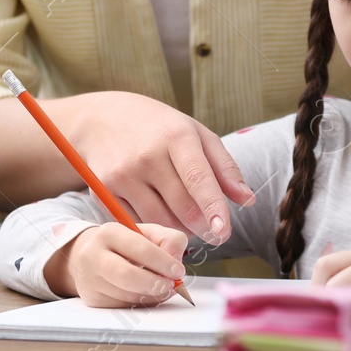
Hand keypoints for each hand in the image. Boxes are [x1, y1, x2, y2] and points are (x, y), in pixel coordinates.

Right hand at [45, 222, 187, 307]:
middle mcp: (94, 255)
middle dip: (154, 283)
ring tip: (162, 288)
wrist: (88, 256)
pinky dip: (141, 303)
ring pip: (127, 295)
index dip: (163, 262)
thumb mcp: (146, 232)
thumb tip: (176, 260)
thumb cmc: (124, 244)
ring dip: (151, 295)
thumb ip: (168, 240)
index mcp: (110, 233)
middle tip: (171, 285)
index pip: (140, 249)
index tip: (178, 271)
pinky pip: (123, 306)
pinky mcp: (92, 299)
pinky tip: (146, 294)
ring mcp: (91, 280)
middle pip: (127, 275)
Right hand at [70, 91, 254, 243]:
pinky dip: (153, 226)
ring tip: (186, 220)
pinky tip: (159, 214)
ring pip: (160, 221)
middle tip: (213, 231)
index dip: (213, 208)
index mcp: (176, 137)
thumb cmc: (159, 127)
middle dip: (202, 227)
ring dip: (179, 230)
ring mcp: (123, 174)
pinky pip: (136, 222)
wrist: (102, 119)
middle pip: (181, 207)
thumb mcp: (196, 134)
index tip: (224, 232)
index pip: (198, 178)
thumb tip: (248, 200)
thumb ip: (224, 167)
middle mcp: (147, 156)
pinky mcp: (104, 190)